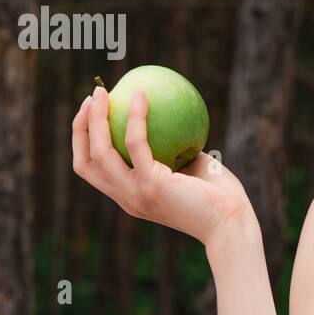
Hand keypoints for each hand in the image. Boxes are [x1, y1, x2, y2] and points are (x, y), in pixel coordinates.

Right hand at [71, 85, 255, 246]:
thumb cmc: (220, 196)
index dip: (84, 141)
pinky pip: (137, 145)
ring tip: (103, 92)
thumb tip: (168, 111)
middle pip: (86, 163)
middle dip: (80, 128)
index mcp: (130, 196)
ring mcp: (136, 194)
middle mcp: (127, 198)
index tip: (92, 111)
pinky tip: (142, 95)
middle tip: (93, 97)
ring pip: (101, 153)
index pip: (93, 171)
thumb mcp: (191, 167)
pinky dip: (135, 117)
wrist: (233, 223)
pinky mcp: (152, 186)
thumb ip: (174, 147)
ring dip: (96, 119)